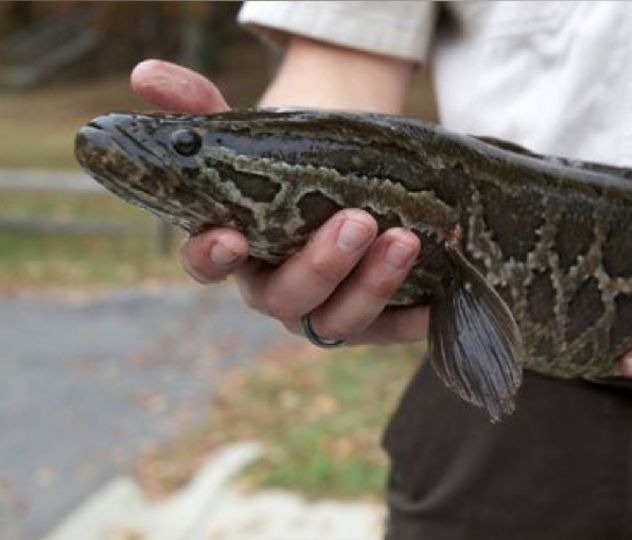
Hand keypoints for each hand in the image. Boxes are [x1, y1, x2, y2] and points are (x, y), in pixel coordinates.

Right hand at [129, 59, 428, 343]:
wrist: (351, 185)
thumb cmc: (293, 168)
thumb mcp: (253, 134)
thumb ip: (204, 106)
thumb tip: (146, 72)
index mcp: (235, 249)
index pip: (208, 265)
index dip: (213, 258)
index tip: (229, 238)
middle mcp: (276, 289)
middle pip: (286, 298)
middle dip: (321, 266)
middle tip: (358, 222)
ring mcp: (324, 310)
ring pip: (338, 321)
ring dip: (371, 287)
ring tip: (406, 241)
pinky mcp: (371, 322)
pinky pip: (389, 333)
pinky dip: (410, 322)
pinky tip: (434, 304)